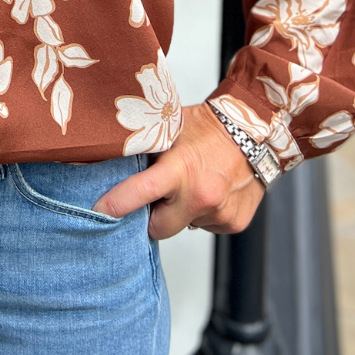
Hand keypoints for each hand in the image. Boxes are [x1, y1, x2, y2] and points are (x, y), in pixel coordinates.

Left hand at [92, 102, 264, 237]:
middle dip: (152, 216)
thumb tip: (110, 159)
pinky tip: (211, 189)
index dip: (117, 204)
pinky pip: (206, 225)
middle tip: (156, 195)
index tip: (98, 212)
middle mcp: (201, 196)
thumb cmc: (209, 127)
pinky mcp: (234, 224)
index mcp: (181, 169)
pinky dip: (204, 213)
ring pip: (184, 226)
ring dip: (182, 211)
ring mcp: (220, 214)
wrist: (256, 132)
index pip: (141, 192)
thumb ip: (145, 149)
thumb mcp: (171, 130)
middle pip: (158, 228)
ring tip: (192, 182)